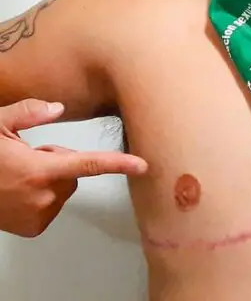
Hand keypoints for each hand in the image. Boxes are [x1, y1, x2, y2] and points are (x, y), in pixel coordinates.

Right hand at [0, 99, 147, 236]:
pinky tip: (19, 190)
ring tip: (20, 175)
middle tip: (29, 157)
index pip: (89, 165)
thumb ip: (29, 113)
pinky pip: (52, 205)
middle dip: (58, 162)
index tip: (143, 165)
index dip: (118, 164)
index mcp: (41, 170)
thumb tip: (58, 108)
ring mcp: (39, 216)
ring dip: (48, 179)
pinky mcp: (34, 229)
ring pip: (62, 188)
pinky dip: (41, 196)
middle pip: (73, 173)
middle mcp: (43, 196)